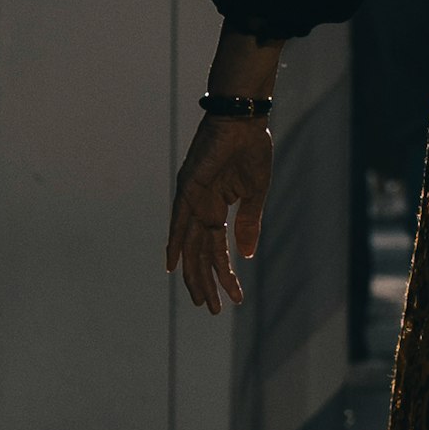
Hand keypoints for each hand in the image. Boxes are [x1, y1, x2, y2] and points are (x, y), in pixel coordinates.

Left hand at [165, 109, 275, 314]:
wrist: (244, 120)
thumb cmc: (251, 149)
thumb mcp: (255, 194)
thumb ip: (249, 224)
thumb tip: (246, 256)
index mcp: (216, 209)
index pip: (218, 251)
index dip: (226, 276)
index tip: (237, 299)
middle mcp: (200, 208)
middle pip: (200, 255)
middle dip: (207, 284)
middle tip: (215, 310)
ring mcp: (192, 199)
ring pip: (189, 246)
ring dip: (195, 274)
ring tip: (204, 300)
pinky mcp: (188, 188)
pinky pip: (178, 220)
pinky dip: (174, 243)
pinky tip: (173, 265)